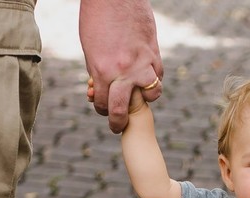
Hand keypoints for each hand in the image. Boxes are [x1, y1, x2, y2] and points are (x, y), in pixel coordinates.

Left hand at [79, 0, 163, 132]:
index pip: (103, 104)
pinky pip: (159, 75)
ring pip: (151, 95)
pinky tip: (146, 75)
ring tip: (138, 94)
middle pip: (122, 110)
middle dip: (118, 123)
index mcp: (102, 70)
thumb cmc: (97, 19)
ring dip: (144, 98)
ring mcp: (142, 63)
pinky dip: (153, 79)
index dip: (103, 112)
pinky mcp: (155, 53)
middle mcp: (123, 71)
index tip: (105, 114)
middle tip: (118, 126)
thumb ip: (98, 72)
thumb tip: (101, 91)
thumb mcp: (90, 50)